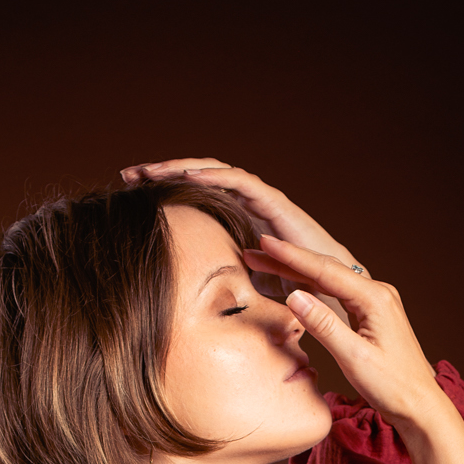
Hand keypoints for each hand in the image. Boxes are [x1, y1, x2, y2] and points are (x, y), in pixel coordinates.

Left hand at [119, 158, 356, 322]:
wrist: (336, 291)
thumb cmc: (299, 292)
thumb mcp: (249, 287)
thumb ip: (229, 279)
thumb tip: (200, 295)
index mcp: (239, 219)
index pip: (197, 197)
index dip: (165, 194)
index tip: (131, 198)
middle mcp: (248, 204)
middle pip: (199, 178)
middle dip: (162, 173)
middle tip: (127, 174)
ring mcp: (261, 200)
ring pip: (214, 172)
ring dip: (180, 168)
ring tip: (147, 170)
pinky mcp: (275, 203)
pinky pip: (238, 182)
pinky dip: (212, 177)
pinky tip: (185, 176)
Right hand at [245, 238, 463, 463]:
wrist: (420, 405)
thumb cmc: (393, 386)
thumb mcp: (354, 358)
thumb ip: (324, 325)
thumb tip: (295, 295)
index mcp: (375, 299)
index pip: (325, 271)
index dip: (292, 257)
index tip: (266, 243)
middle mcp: (378, 293)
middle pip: (326, 269)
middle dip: (290, 259)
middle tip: (258, 247)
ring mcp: (377, 302)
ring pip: (331, 279)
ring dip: (300, 271)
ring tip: (269, 261)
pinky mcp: (373, 314)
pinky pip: (339, 293)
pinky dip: (316, 286)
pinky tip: (299, 283)